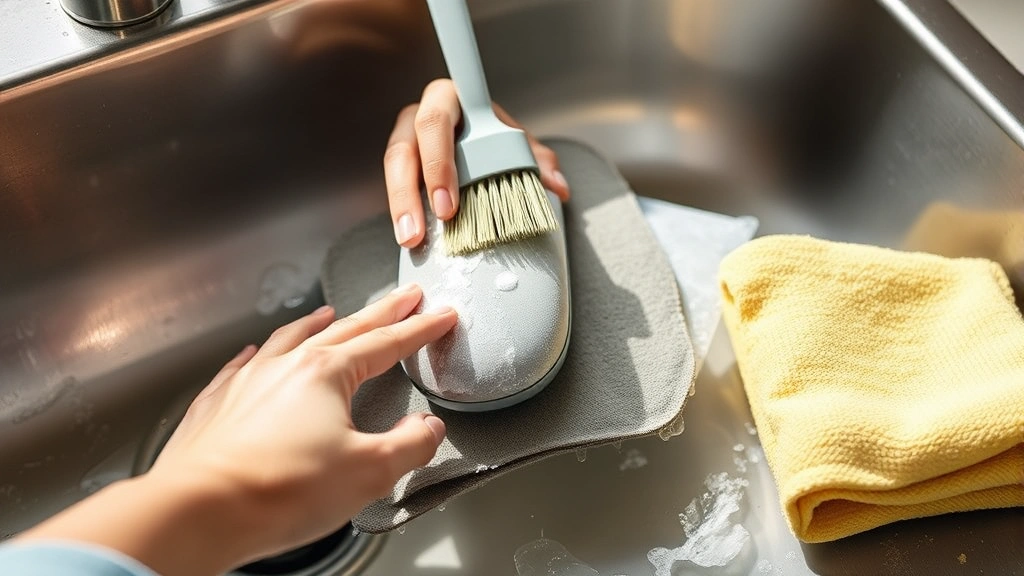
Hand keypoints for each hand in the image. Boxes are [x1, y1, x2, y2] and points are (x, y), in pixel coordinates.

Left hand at [19, 285, 456, 575]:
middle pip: (345, 330)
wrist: (199, 510)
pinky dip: (258, 354)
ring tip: (331, 313)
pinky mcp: (216, 406)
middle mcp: (285, 366)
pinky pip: (242, 366)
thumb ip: (408, 445)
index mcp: (326, 373)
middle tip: (403, 299)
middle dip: (380, 313)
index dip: (419, 329)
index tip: (438, 316)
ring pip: (289, 338)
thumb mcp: (367, 472)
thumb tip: (427, 430)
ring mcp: (246, 382)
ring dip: (317, 324)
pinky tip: (255, 354)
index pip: (386, 343)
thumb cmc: (277, 491)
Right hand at [384, 78, 570, 247]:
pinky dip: (401, 213)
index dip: (438, 163)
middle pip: (403, 149)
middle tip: (432, 228)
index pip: (435, 123)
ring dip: (401, 206)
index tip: (448, 206)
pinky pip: (392, 187)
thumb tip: (557, 186)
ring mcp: (405, 140)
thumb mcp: (518, 142)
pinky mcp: (399, 167)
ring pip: (393, 168)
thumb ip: (538, 159)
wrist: (480, 138)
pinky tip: (409, 238)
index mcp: (449, 101)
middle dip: (412, 192)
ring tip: (410, 239)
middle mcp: (419, 116)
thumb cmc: (495, 135)